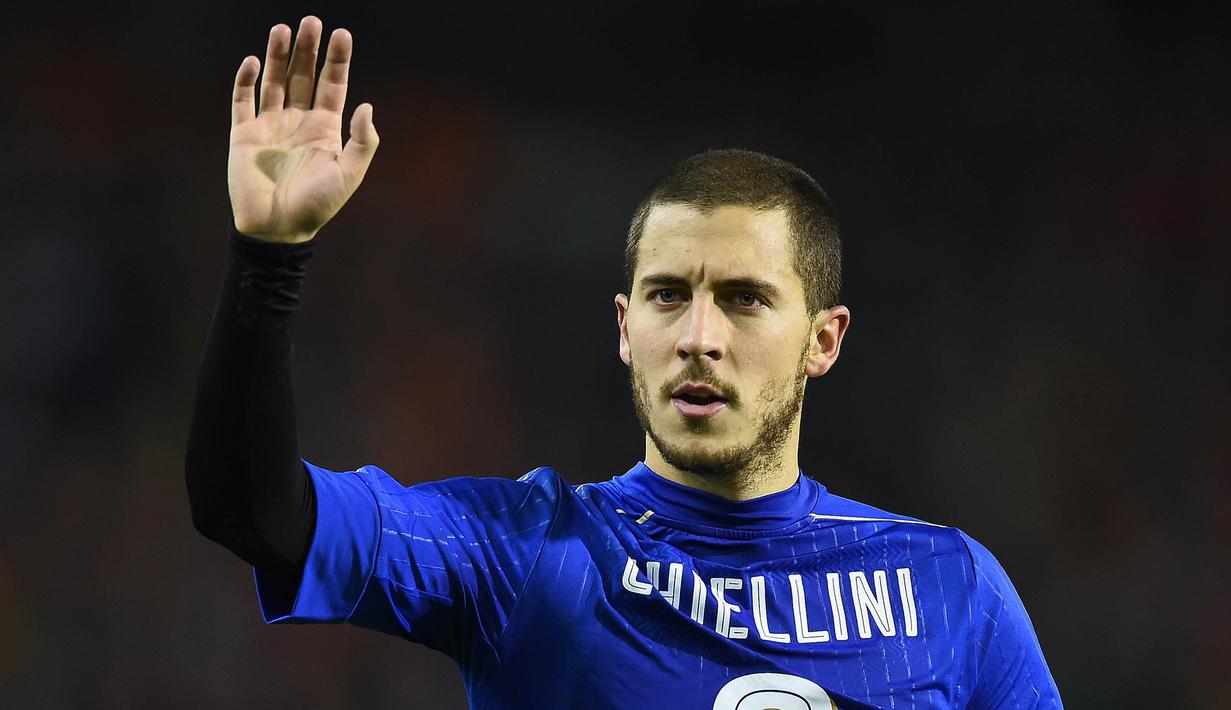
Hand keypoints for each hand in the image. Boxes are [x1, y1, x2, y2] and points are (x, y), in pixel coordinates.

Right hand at [228, 16, 378, 242]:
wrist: (277, 229)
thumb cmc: (317, 206)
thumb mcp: (349, 174)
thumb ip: (362, 141)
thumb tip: (366, 105)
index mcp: (325, 129)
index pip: (332, 85)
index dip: (338, 60)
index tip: (342, 33)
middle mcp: (298, 121)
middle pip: (303, 76)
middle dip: (308, 49)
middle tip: (311, 21)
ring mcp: (270, 125)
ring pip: (274, 82)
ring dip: (278, 56)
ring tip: (283, 29)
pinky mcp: (244, 134)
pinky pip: (243, 100)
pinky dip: (247, 80)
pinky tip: (255, 62)